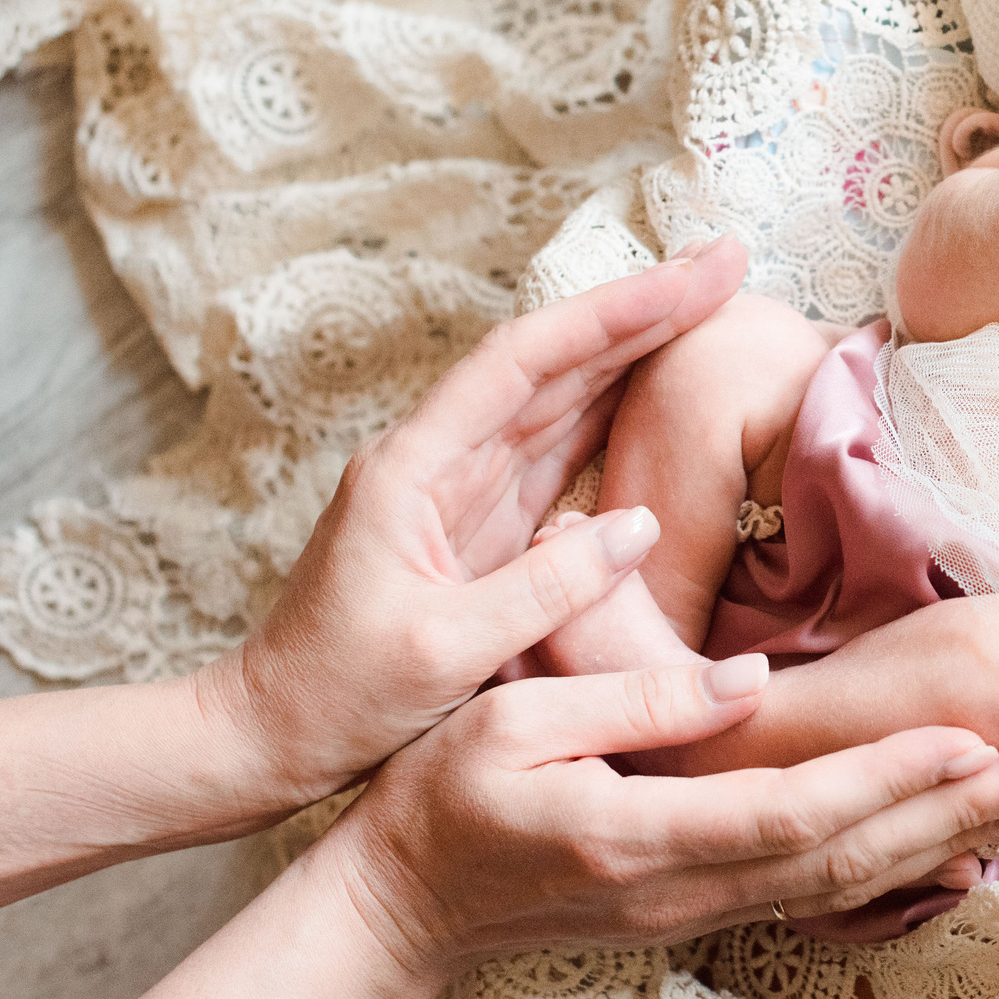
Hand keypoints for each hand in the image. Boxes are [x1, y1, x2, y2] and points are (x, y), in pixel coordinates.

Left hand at [209, 238, 748, 807]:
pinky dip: (620, 413)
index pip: (525, 360)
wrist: (271, 736)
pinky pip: (562, 450)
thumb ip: (541, 588)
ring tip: (714, 307)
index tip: (690, 276)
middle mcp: (438, 459)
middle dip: (643, 308)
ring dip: (639, 349)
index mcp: (413, 466)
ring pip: (563, 395)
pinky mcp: (484, 526)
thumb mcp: (441, 650)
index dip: (614, 312)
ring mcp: (462, 489)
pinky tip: (666, 392)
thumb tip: (638, 524)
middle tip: (728, 263)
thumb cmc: (336, 697)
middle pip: (553, 359)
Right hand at [318, 656, 998, 974]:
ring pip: (840, 888)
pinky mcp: (693, 914)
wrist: (397, 909)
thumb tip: (751, 683)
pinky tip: (947, 843)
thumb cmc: (439, 798)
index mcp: (636, 833)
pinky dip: (890, 869)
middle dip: (952, 816)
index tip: (969, 738)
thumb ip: (634, 702)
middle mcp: (679, 890)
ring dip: (939, 843)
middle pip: (843, 860)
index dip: (888, 779)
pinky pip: (812, 896)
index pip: (791, 812)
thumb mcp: (512, 723)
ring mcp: (690, 914)